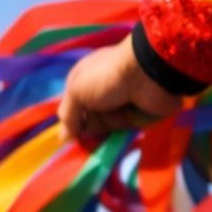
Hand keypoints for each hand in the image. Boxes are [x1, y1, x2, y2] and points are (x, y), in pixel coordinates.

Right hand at [58, 37, 181, 147]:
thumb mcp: (77, 90)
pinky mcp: (136, 115)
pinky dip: (127, 122)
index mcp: (84, 82)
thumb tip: (63, 138)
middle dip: (94, 121)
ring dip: (112, 119)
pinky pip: (124, 129)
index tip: (72, 131)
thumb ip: (68, 114)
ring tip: (122, 105)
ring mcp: (119, 106)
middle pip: (89, 123)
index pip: (72, 110)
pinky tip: (132, 112)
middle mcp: (100, 95)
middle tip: (102, 108)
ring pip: (107, 127)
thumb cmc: (107, 76)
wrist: (147, 73)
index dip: (72, 121)